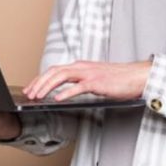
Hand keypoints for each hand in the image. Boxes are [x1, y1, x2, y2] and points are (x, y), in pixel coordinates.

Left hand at [23, 60, 151, 101]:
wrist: (137, 76)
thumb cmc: (118, 79)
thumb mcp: (94, 78)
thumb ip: (79, 82)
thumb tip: (63, 92)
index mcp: (80, 66)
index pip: (55, 70)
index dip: (40, 79)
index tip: (30, 88)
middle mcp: (82, 67)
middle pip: (54, 72)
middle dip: (38, 82)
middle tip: (28, 94)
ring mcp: (89, 73)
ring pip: (61, 76)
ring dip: (47, 86)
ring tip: (37, 96)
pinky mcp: (97, 82)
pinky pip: (77, 87)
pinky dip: (65, 93)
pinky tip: (56, 99)